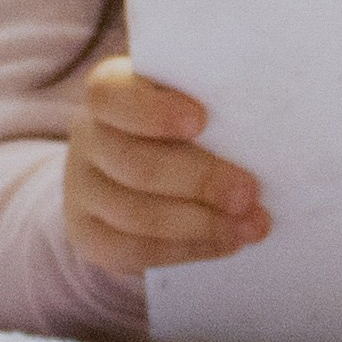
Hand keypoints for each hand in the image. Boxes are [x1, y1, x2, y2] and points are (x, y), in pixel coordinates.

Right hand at [64, 56, 271, 275]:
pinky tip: (223, 243)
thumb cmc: (176, 125)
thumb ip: (209, 103)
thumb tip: (259, 124)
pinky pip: (134, 250)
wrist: (133, 171)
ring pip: (137, 214)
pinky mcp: (89, 235)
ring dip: (202, 224)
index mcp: (108, 91)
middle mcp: (87, 138)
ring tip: (250, 226)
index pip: (111, 95)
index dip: (153, 111)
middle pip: (135, 164)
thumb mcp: (185, 100)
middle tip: (249, 193)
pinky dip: (186, 251)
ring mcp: (82, 190)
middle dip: (200, 181)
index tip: (201, 120)